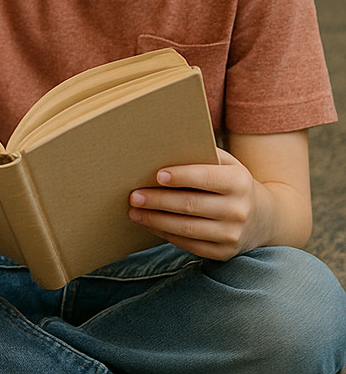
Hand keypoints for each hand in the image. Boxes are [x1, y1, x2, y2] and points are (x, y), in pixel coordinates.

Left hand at [128, 149, 265, 260]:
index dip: (182, 177)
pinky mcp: (224, 252)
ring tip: (134, 212)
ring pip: (187, 228)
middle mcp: (239, 209)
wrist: (265, 218)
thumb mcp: (227, 164)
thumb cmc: (232, 183)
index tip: (157, 175)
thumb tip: (164, 147)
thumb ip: (202, 154)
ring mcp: (233, 234)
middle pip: (191, 205)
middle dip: (158, 201)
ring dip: (156, 221)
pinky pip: (190, 245)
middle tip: (134, 196)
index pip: (207, 178)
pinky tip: (150, 225)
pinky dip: (166, 235)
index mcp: (239, 182)